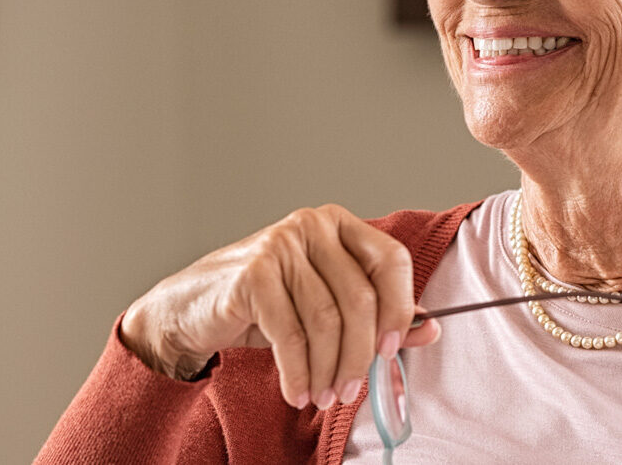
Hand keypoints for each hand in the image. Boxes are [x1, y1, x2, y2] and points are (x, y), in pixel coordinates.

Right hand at [119, 204, 441, 408]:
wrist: (192, 308)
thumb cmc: (264, 305)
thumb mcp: (325, 307)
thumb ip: (378, 315)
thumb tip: (429, 328)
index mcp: (339, 226)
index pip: (391, 259)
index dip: (399, 307)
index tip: (391, 349)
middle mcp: (312, 225)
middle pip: (360, 298)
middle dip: (360, 355)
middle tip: (351, 390)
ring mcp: (280, 245)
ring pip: (326, 321)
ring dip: (328, 370)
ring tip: (323, 396)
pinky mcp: (253, 274)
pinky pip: (290, 334)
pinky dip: (298, 371)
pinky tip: (298, 390)